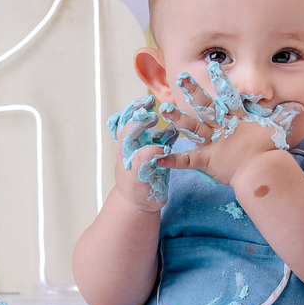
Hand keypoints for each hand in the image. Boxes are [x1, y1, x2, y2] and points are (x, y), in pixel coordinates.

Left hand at [110, 96, 175, 212]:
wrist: (141, 203)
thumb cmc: (135, 192)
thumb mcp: (135, 179)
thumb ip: (142, 162)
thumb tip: (156, 147)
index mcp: (125, 150)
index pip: (127, 129)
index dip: (135, 121)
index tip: (146, 116)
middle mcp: (135, 145)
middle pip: (135, 122)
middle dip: (141, 109)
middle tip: (150, 101)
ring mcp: (147, 148)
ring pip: (153, 128)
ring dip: (159, 119)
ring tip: (168, 111)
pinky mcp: (159, 153)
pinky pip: (165, 139)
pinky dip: (172, 132)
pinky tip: (178, 128)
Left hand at [158, 72, 301, 186]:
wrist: (263, 171)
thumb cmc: (270, 151)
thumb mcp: (277, 130)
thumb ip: (285, 115)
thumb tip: (300, 105)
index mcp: (237, 119)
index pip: (227, 96)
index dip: (220, 80)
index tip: (212, 65)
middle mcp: (222, 128)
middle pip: (205, 106)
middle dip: (193, 90)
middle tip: (180, 76)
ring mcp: (213, 143)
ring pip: (192, 128)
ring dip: (177, 119)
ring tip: (163, 109)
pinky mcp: (206, 160)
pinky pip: (186, 160)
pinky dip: (171, 160)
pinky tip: (155, 158)